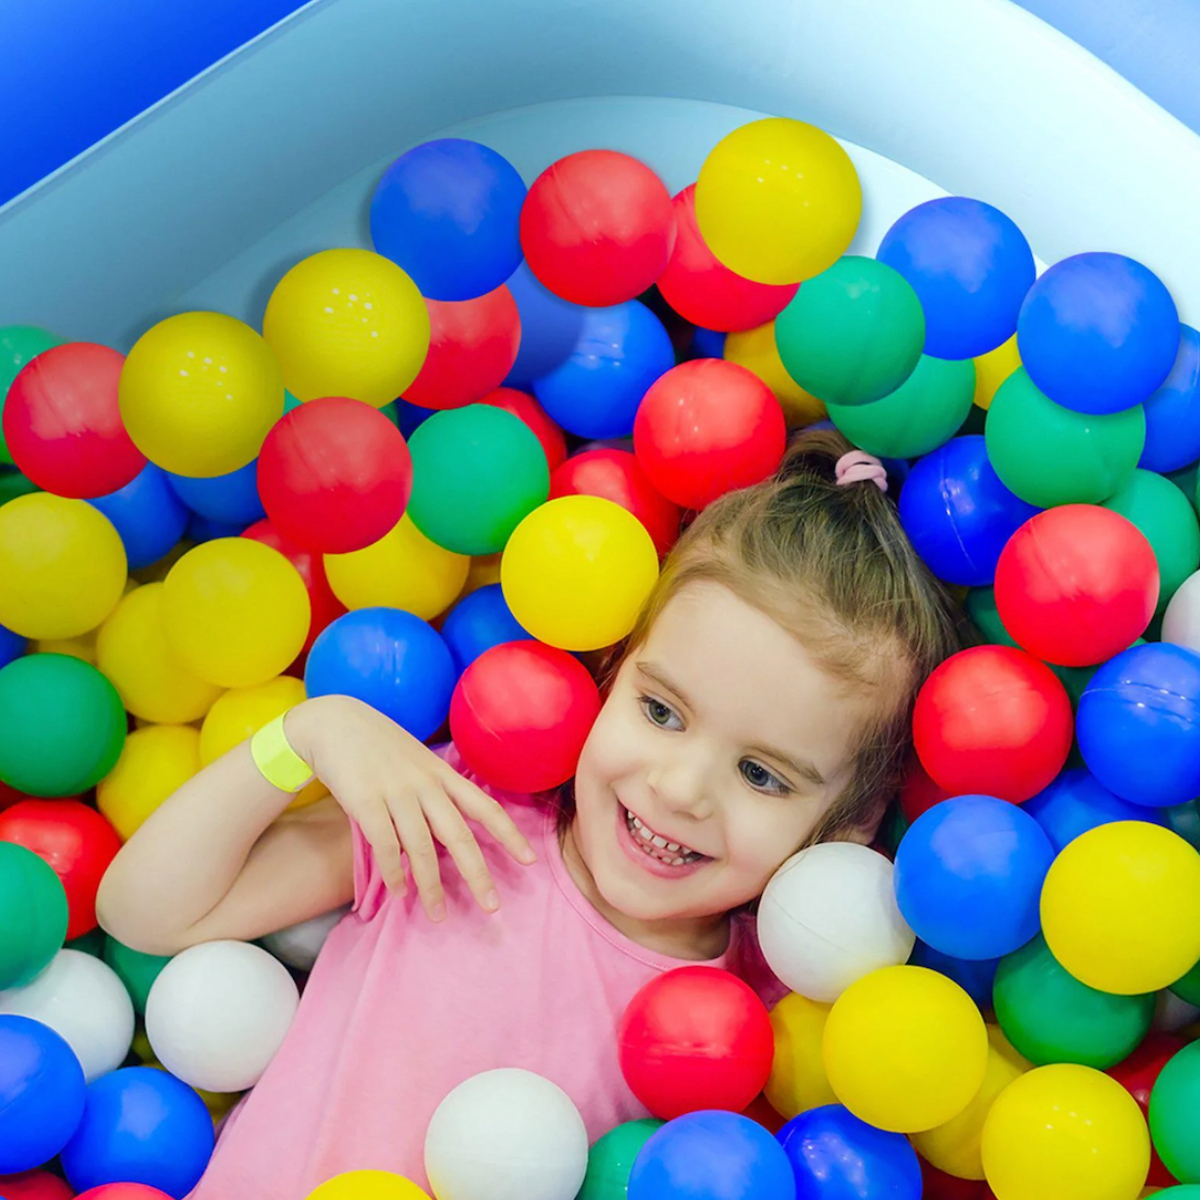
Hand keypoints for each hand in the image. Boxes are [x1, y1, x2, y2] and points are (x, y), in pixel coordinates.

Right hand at [287, 695, 536, 921]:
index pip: (485, 806)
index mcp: (442, 774)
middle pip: (459, 836)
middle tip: (492, 907)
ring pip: (422, 848)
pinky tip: (400, 892)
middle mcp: (426, 785)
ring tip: (437, 914)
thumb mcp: (416, 758)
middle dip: (478, 874)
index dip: (509, 834)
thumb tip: (447, 827)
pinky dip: (395, 872)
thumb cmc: (377, 744)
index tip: (530, 860)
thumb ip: (434, 788)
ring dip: (431, 886)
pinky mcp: (366, 802)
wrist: (335, 721)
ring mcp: (397, 793)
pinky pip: (386, 845)